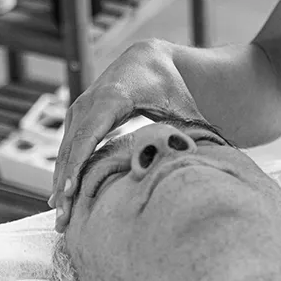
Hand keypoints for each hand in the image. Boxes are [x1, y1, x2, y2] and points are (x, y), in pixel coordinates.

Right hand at [50, 39, 206, 230]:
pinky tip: (63, 199)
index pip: (89, 134)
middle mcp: (89, 102)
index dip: (78, 163)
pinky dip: (65, 172)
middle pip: (72, 148)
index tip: (70, 192)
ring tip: (61, 219)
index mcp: (113, 97)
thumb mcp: (182, 105)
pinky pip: (68, 148)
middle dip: (64, 185)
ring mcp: (80, 109)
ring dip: (61, 183)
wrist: (147, 60)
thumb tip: (220, 156)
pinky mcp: (78, 117)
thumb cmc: (168, 84)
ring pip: (66, 151)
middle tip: (63, 221)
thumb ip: (195, 130)